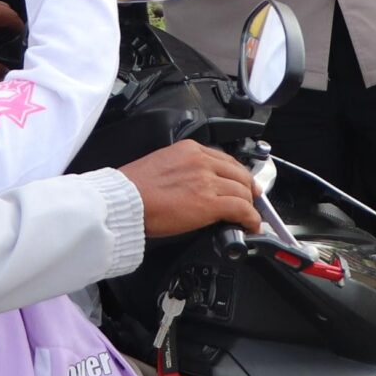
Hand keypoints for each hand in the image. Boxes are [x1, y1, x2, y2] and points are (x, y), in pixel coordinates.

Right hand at [119, 141, 262, 236]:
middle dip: (248, 188)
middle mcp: (201, 162)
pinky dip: (251, 218)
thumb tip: (193, 185)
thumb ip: (182, 169)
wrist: (124, 201)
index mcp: (189, 150)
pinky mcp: (209, 204)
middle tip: (251, 200)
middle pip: (239, 173)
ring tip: (250, 216)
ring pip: (243, 191)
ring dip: (249, 205)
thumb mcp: (161, 165)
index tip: (240, 182)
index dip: (237, 174)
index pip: (224, 159)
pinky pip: (241, 209)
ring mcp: (207, 181)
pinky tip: (251, 225)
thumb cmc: (133, 188)